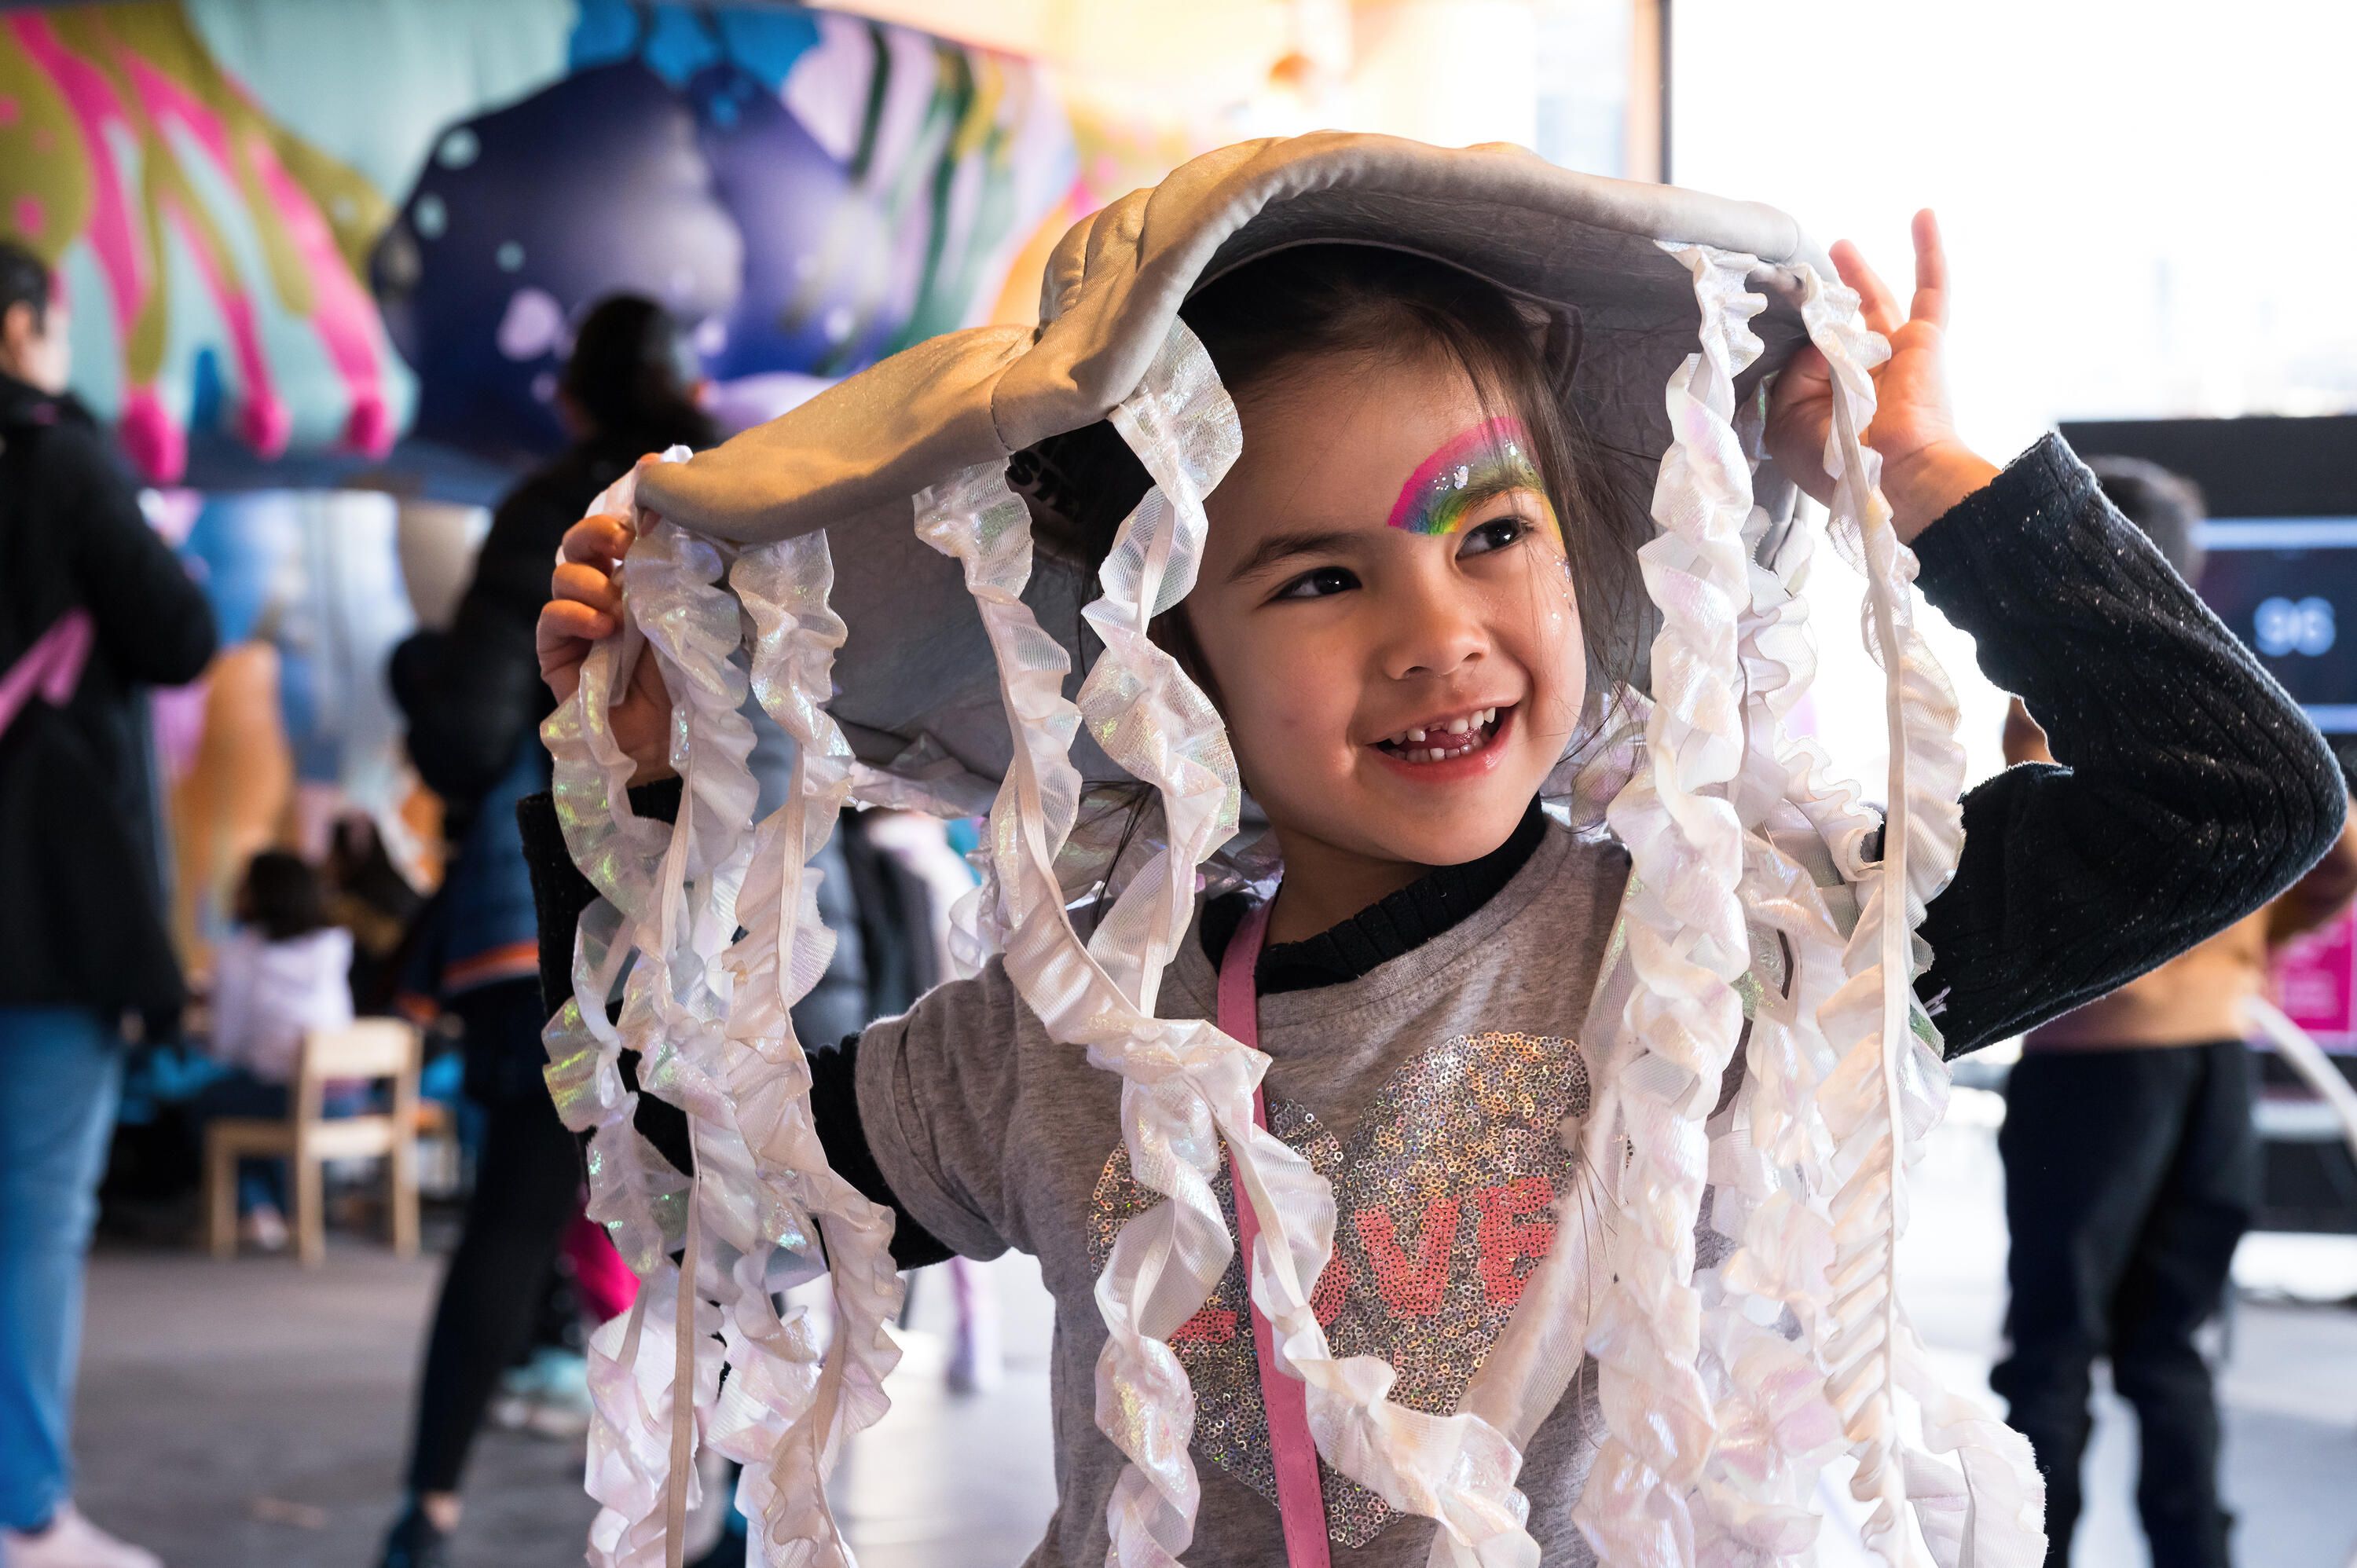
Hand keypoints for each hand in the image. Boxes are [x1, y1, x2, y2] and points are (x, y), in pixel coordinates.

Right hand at [537, 512, 673, 785]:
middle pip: (584, 541)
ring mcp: (577, 621)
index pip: (624, 527)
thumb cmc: (688, 680)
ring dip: (589, 580)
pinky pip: (550, 618)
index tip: (649, 475)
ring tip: (617, 605)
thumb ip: (694, 575)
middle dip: (599, 531)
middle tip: (623, 540)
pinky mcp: (556, 653)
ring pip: (565, 574)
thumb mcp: (700, 619)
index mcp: (639, 578)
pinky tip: (601, 628)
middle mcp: (604, 592)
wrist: (669, 743)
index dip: (631, 500)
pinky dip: (573, 615)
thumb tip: (698, 523)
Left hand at [1764, 208, 1998, 541]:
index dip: (1787, 339)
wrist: (1894, 471)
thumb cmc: (1837, 460)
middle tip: (1799, 278)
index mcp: (1827, 403)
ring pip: (1876, 303)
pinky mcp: (1923, 339)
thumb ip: (1789, 372)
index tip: (1763, 312)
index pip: (1803, 358)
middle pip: (1836, 328)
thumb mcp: (1787, 420)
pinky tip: (1924, 215)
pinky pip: (1931, 288)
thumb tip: (1813, 334)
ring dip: (1857, 274)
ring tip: (1837, 247)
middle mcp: (1860, 377)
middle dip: (1818, 305)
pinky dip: (1928, 250)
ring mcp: (1894, 356)